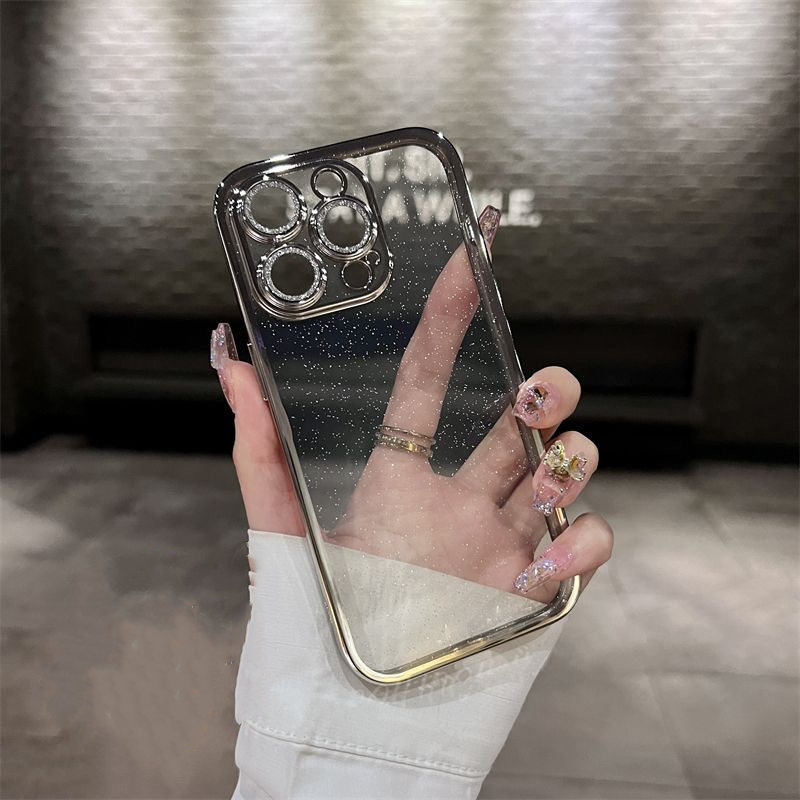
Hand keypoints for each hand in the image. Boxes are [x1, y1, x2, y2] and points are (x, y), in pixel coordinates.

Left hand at [212, 208, 612, 600]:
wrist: (358, 721)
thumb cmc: (313, 627)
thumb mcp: (278, 534)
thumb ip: (256, 448)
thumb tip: (227, 361)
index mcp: (399, 476)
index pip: (432, 379)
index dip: (451, 317)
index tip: (472, 258)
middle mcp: (458, 499)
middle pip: (523, 417)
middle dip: (547, 391)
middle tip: (535, 399)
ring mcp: (500, 539)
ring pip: (566, 467)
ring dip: (570, 459)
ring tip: (541, 488)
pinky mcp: (534, 586)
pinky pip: (586, 545)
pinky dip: (581, 544)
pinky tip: (540, 568)